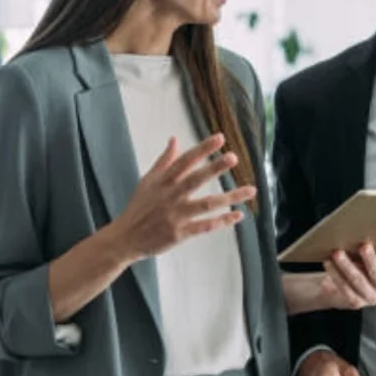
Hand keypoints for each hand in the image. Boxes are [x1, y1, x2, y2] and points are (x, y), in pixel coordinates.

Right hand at [108, 134, 255, 261]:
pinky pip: (205, 226)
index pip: (185, 160)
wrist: (125, 238)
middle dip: (214, 168)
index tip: (220, 138)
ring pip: (206, 204)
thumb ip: (164, 160)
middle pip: (195, 179)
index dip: (202, 149)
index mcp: (162, 181)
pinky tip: (238, 214)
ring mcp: (175, 216)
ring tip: (250, 190)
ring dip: (230, 197)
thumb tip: (174, 139)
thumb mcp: (147, 181)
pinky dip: (222, 221)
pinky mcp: (179, 233)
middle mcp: (170, 196)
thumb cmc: (138, 207)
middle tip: (233, 157)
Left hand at [319, 240, 375, 310]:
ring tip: (336, 253)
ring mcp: (370, 297)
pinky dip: (335, 277)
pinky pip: (344, 289)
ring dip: (346, 266)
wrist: (339, 290)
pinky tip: (328, 266)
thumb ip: (371, 249)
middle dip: (370, 259)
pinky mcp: (355, 302)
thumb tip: (364, 231)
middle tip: (364, 246)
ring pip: (357, 280)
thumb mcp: (366, 258)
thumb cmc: (357, 266)